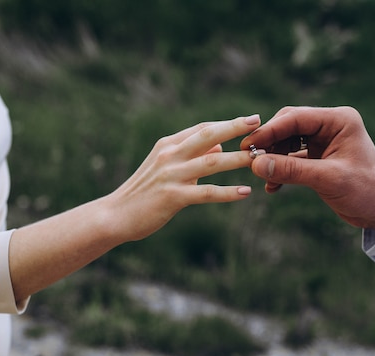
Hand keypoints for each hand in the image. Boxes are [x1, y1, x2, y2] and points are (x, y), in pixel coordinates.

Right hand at [107, 114, 260, 240]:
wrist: (115, 215)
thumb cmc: (144, 192)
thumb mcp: (165, 167)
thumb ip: (191, 155)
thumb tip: (220, 145)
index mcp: (168, 145)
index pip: (202, 128)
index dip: (227, 124)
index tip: (250, 121)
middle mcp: (170, 155)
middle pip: (209, 135)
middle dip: (235, 128)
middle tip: (259, 123)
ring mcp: (171, 175)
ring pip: (212, 162)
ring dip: (238, 160)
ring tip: (259, 158)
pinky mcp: (173, 197)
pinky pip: (207, 192)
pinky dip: (228, 192)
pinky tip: (245, 193)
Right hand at [240, 106, 374, 229]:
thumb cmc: (365, 190)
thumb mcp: (327, 179)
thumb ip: (291, 170)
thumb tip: (256, 164)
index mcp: (338, 120)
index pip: (295, 118)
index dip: (269, 131)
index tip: (248, 145)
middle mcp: (330, 125)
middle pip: (288, 126)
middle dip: (268, 143)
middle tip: (249, 159)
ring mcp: (324, 140)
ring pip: (287, 141)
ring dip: (273, 158)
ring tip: (262, 176)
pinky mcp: (319, 156)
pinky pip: (292, 157)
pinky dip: (281, 169)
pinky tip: (273, 186)